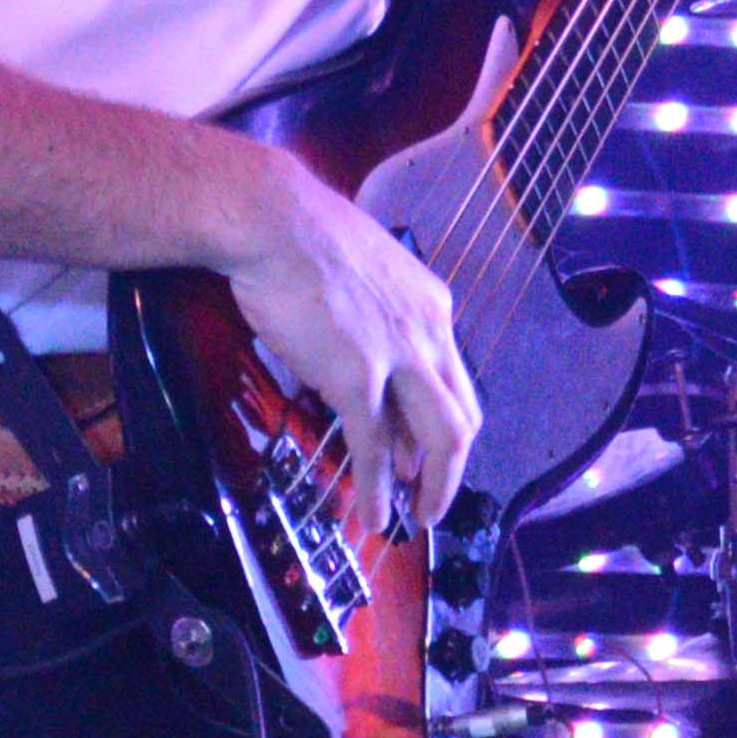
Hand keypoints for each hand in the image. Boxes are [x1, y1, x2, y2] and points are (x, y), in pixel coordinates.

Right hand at [222, 139, 480, 530]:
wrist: (274, 221)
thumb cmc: (302, 238)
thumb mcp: (362, 276)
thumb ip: (375, 318)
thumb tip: (362, 362)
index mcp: (432, 307)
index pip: (454, 377)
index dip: (445, 421)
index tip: (430, 452)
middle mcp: (429, 333)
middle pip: (462, 415)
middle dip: (453, 466)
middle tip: (434, 498)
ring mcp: (397, 356)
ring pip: (439, 437)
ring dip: (432, 486)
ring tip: (417, 516)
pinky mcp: (357, 376)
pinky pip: (376, 447)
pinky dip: (378, 487)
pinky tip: (372, 514)